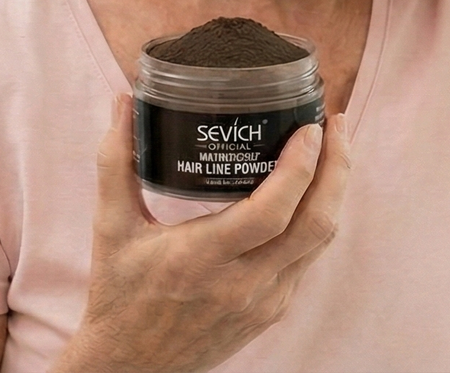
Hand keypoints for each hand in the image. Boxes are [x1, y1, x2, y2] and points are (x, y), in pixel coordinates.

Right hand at [49, 95, 352, 372]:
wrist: (130, 368)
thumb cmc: (117, 296)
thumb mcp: (110, 228)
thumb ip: (117, 162)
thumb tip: (125, 102)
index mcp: (202, 259)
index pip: (272, 211)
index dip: (302, 167)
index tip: (311, 128)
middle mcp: (242, 283)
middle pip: (317, 224)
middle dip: (338, 168)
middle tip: (335, 124)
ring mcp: (265, 301)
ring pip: (322, 241)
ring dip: (335, 191)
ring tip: (333, 148)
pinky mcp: (274, 311)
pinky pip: (309, 258)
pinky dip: (318, 219)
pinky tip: (314, 192)